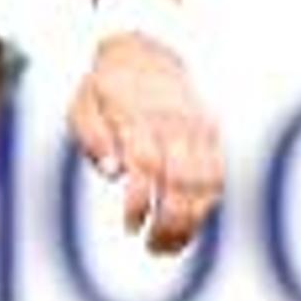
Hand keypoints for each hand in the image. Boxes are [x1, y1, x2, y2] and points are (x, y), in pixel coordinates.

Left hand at [67, 35, 224, 255]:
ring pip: (205, 181)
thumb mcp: (82, 104)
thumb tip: (111, 173)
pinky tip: (191, 226)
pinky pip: (218, 174)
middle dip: (170, 221)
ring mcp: (197, 127)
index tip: (129, 227)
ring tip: (170, 246)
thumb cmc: (105, 88)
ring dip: (192, 221)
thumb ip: (92, 138)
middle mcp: (173, 121)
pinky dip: (208, 204)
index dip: (140, 201)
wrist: (145, 51)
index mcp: (137, 114)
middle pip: (182, 179)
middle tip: (152, 249)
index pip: (146, 164)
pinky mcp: (212, 133)